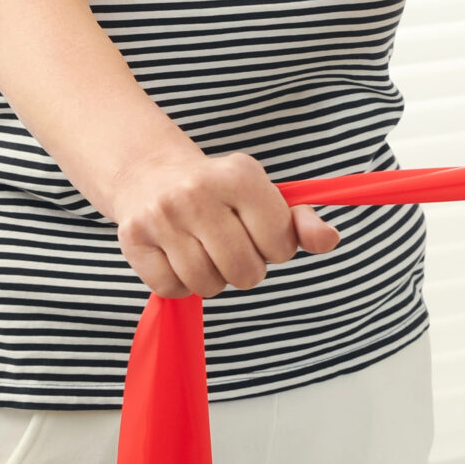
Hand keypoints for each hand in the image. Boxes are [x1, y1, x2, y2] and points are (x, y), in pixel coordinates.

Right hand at [103, 147, 341, 297]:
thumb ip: (300, 222)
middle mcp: (198, 191)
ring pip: (207, 285)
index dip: (276, 249)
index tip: (260, 235)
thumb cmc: (219, 194)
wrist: (151, 174)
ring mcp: (163, 215)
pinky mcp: (134, 237)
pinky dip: (181, 283)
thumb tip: (330, 240)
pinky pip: (172, 289)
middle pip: (245, 271)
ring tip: (206, 253)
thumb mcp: (262, 195)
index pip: (279, 243)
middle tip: (233, 249)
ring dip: (213, 279)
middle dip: (247, 270)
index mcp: (240, 175)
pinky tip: (178, 257)